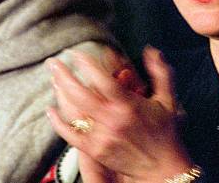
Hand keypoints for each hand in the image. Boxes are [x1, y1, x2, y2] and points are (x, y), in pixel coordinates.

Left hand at [47, 47, 192, 182]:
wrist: (163, 168)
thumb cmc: (166, 132)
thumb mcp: (167, 99)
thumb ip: (160, 72)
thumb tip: (151, 51)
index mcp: (128, 105)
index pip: (101, 79)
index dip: (86, 64)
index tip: (76, 53)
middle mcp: (112, 120)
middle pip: (79, 94)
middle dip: (64, 75)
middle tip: (54, 62)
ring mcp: (101, 137)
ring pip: (72, 112)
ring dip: (60, 93)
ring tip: (54, 78)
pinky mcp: (95, 151)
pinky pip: (70, 135)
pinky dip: (58, 122)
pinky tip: (50, 110)